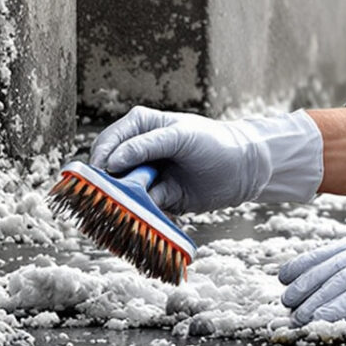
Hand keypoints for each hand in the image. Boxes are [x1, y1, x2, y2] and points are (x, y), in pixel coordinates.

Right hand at [89, 107, 323, 212]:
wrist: (244, 170)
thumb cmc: (214, 143)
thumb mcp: (180, 137)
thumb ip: (145, 146)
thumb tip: (112, 162)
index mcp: (140, 127)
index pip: (108, 142)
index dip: (101, 160)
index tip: (102, 176)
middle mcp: (138, 152)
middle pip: (109, 171)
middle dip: (110, 186)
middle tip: (113, 198)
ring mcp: (147, 177)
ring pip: (123, 193)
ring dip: (127, 204)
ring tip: (137, 209)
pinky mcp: (158, 199)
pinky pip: (142, 210)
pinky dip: (145, 216)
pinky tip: (155, 217)